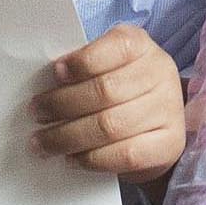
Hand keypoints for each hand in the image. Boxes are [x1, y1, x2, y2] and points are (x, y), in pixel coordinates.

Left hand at [32, 25, 185, 181]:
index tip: (55, 74)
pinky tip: (71, 158)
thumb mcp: (105, 65)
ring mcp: (169, 110)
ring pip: (111, 126)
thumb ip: (82, 69)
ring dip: (68, 137)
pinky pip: (125, 155)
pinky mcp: (169, 144)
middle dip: (63, 104)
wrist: (156, 123)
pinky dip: (92, 159)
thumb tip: (45, 86)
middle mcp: (160, 73)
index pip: (116, 48)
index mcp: (140, 45)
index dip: (83, 62)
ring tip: (42, 142)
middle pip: (106, 91)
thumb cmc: (120, 87)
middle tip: (36, 113)